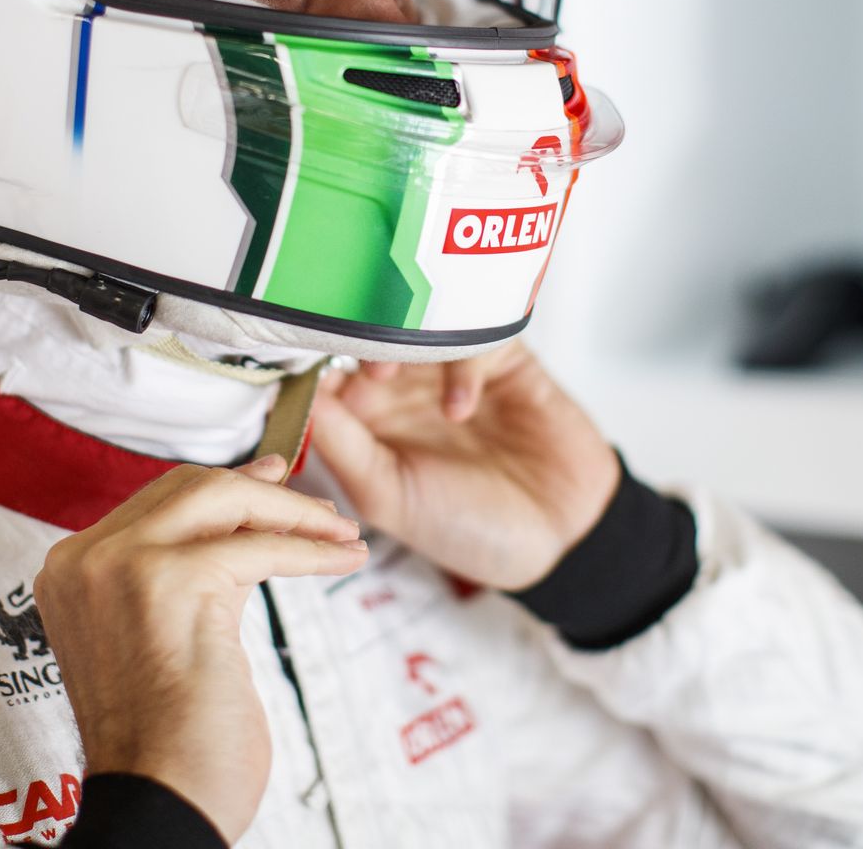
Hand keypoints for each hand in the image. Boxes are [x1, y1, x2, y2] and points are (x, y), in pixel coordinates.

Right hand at [33, 455, 366, 843]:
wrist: (158, 802)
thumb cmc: (167, 742)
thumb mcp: (161, 636)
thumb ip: (180, 575)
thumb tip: (239, 518)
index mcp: (74, 570)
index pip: (158, 501)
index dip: (223, 487)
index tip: (272, 483)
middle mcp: (86, 558)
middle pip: (189, 487)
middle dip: (262, 492)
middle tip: (316, 507)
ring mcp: (120, 565)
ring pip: (225, 501)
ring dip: (295, 513)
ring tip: (340, 532)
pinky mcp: (168, 581)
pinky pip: (259, 547)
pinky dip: (311, 550)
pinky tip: (343, 558)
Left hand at [309, 343, 619, 590]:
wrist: (561, 536)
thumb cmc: (469, 527)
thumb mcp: (391, 499)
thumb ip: (345, 448)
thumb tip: (302, 397)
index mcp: (370, 419)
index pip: (330, 369)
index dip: (315, 361)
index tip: (301, 362)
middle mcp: (408, 388)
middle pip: (373, 336)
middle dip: (356, 341)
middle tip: (348, 363)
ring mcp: (454, 370)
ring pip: (421, 326)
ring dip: (400, 340)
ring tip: (394, 372)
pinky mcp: (504, 359)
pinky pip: (477, 333)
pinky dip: (461, 361)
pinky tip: (461, 406)